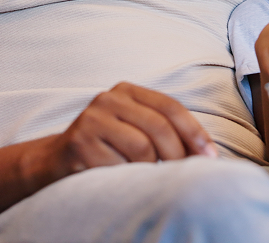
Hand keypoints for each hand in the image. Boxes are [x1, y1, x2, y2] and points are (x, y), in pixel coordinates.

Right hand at [48, 82, 217, 176]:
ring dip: (150, 168)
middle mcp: (108, 99)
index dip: (194, 132)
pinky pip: (119, 166)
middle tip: (184, 174)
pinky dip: (127, 177)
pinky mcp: (79, 143)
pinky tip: (121, 178)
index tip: (211, 156)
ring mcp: (91, 119)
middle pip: (158, 126)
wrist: (57, 161)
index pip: (170, 107)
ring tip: (145, 174)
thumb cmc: (107, 148)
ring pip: (142, 148)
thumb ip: (163, 130)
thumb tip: (206, 152)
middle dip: (178, 154)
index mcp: (126, 91)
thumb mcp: (134, 128)